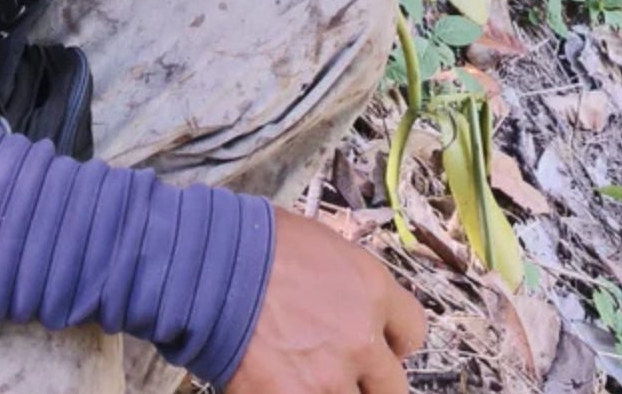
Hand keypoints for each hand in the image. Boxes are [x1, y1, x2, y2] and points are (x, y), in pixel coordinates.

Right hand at [224, 209, 427, 393]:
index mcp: (373, 291)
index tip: (380, 347)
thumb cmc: (255, 243)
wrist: (209, 267)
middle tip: (347, 375)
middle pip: (393, 386)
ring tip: (309, 379)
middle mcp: (361, 339)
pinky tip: (280, 385)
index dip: (394, 344)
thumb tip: (347, 305)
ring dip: (334, 393)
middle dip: (371, 383)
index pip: (413, 332)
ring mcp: (328, 378)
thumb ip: (348, 286)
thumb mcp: (322, 247)